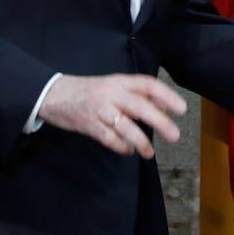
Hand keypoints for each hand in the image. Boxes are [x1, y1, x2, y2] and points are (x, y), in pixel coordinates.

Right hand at [38, 74, 187, 157]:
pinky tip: (128, 151)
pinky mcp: (88, 125)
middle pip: (139, 106)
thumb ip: (135, 95)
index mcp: (119, 81)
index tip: (181, 109)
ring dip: (140, 141)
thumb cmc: (88, 91)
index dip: (165, 95)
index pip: (147, 85)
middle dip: (159, 121)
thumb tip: (162, 106)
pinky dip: (121, 146)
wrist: (53, 94)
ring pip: (125, 126)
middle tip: (174, 135)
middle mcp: (111, 93)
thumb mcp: (112, 86)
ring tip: (149, 152)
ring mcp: (99, 109)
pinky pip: (109, 138)